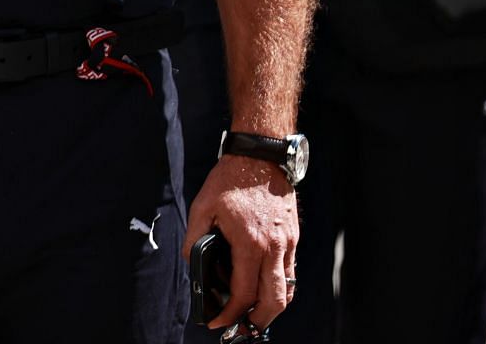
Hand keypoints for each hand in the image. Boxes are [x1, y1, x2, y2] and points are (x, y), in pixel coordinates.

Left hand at [183, 154, 298, 330]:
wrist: (260, 157)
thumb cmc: (229, 181)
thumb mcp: (202, 207)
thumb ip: (194, 239)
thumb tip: (191, 265)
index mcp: (250, 243)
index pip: (243, 292)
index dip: (230, 312)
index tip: (217, 322)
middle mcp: (274, 248)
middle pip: (274, 301)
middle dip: (258, 321)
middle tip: (241, 330)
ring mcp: (288, 244)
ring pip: (287, 291)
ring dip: (272, 309)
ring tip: (253, 316)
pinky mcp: (293, 239)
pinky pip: (290, 274)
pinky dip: (279, 289)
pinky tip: (263, 290)